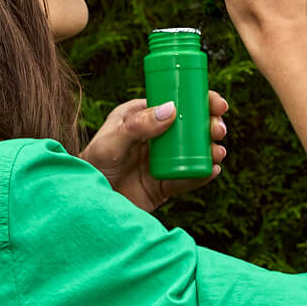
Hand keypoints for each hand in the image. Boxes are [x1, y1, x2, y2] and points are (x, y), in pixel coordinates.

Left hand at [79, 92, 228, 215]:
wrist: (87, 205)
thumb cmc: (91, 167)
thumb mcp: (110, 144)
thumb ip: (136, 126)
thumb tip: (171, 109)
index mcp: (140, 116)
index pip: (174, 102)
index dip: (198, 100)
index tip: (216, 103)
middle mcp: (153, 136)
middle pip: (190, 126)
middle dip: (209, 125)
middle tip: (219, 129)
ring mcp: (161, 160)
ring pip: (193, 151)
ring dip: (211, 149)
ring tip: (218, 151)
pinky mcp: (164, 185)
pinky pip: (188, 178)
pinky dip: (203, 174)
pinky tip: (212, 170)